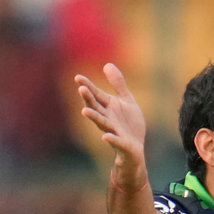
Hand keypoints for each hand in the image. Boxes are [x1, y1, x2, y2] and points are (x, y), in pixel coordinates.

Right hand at [76, 64, 146, 178]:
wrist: (136, 149)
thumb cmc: (129, 125)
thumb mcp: (126, 101)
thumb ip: (118, 84)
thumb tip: (107, 64)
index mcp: (109, 107)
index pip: (96, 95)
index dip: (88, 86)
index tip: (78, 77)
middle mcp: (108, 118)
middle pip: (96, 107)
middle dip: (89, 99)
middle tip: (81, 89)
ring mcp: (114, 131)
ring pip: (102, 123)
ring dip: (94, 117)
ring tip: (84, 111)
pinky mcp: (122, 143)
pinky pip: (116, 141)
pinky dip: (111, 139)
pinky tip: (105, 137)